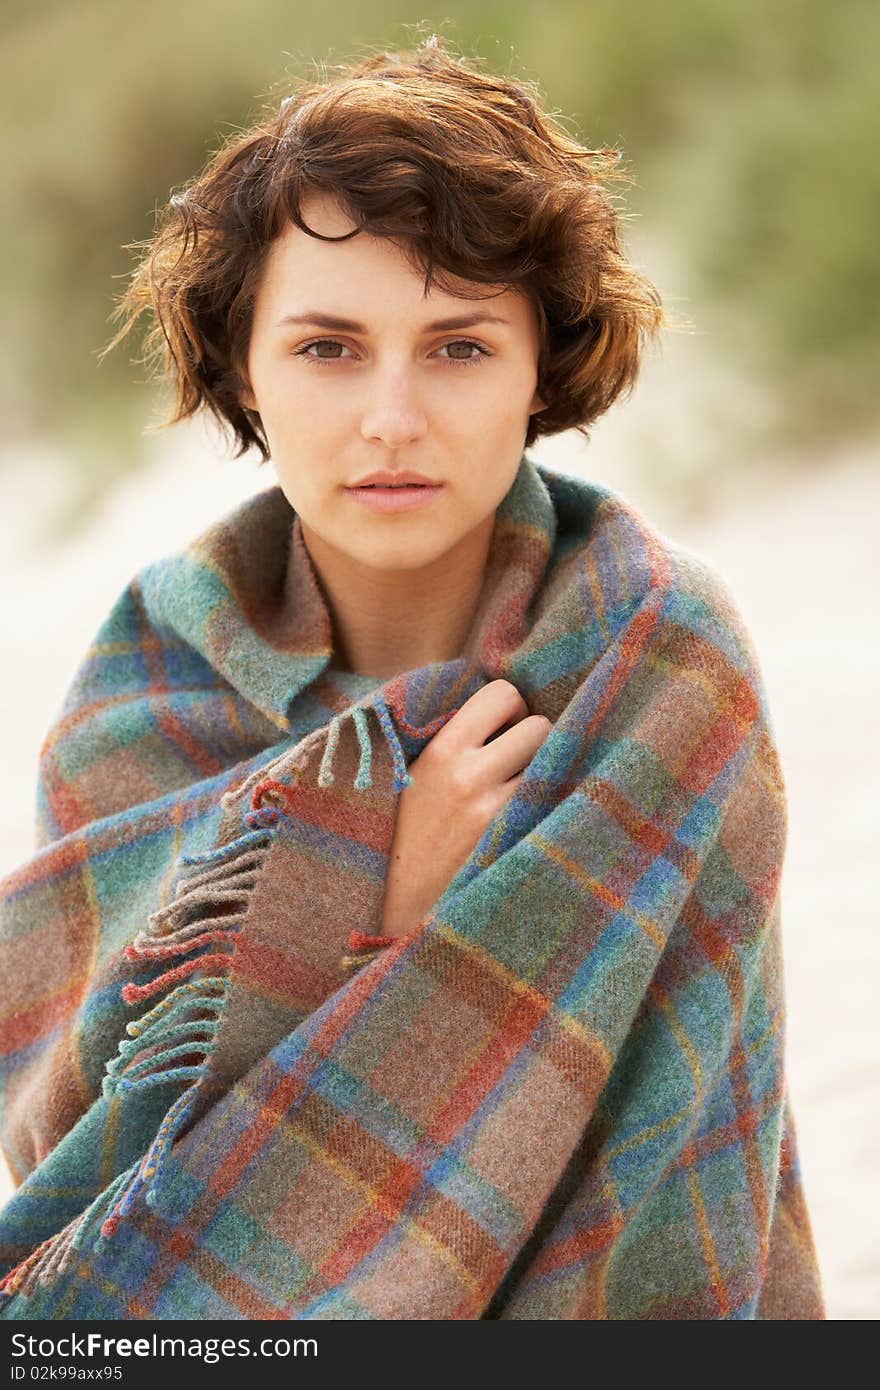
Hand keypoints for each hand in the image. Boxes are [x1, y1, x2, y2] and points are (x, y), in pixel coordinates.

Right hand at [379, 680, 551, 938]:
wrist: (399, 902)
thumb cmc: (407, 833)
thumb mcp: (414, 773)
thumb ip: (452, 738)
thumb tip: (504, 702)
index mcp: (440, 750)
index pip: (501, 693)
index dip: (511, 708)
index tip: (503, 731)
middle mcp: (469, 775)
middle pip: (539, 725)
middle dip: (534, 741)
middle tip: (517, 765)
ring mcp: (495, 811)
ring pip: (554, 763)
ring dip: (546, 772)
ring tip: (521, 791)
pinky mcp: (513, 841)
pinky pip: (554, 799)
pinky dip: (550, 803)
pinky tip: (531, 817)